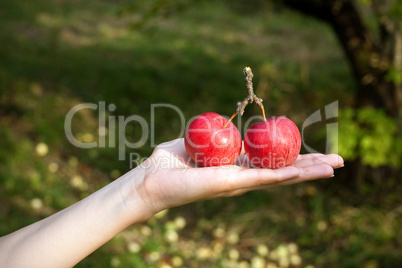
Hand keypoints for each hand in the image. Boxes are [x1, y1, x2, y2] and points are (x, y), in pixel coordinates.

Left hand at [135, 138, 343, 213]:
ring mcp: (239, 183)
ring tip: (334, 167)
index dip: (293, 157)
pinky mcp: (231, 184)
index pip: (271, 162)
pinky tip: (306, 171)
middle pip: (282, 171)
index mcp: (235, 167)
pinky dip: (286, 174)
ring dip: (308, 172)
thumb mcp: (197, 142)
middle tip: (337, 162)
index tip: (313, 151)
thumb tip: (224, 124)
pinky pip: (263, 177)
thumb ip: (213, 135)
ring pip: (280, 177)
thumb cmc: (169, 162)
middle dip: (310, 166)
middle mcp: (242, 177)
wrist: (150, 180)